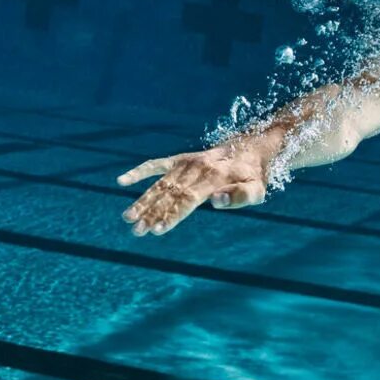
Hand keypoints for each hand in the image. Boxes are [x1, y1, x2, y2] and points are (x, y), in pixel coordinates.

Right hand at [118, 146, 267, 235]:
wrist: (251, 148)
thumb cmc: (254, 176)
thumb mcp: (257, 190)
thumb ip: (239, 197)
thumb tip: (215, 202)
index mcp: (213, 176)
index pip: (187, 199)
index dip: (171, 215)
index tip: (156, 230)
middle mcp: (196, 168)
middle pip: (169, 194)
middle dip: (151, 213)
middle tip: (136, 231)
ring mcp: (186, 162)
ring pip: (160, 184)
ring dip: (143, 201)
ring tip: (128, 218)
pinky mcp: (180, 159)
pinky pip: (156, 164)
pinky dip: (139, 172)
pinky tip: (122, 181)